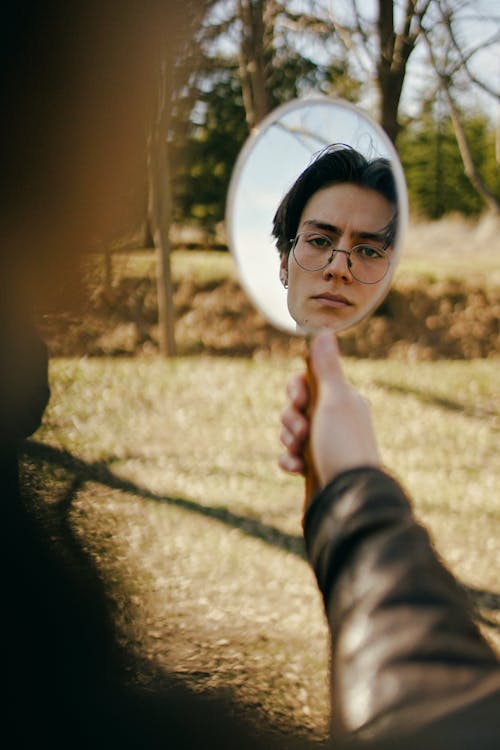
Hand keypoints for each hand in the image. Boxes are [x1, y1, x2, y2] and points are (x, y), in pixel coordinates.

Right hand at [279, 330, 379, 488]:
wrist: (348, 495)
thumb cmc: (344, 443)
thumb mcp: (335, 399)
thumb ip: (327, 366)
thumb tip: (324, 332)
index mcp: (343, 401)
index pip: (308, 382)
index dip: (296, 389)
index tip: (299, 399)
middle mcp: (334, 421)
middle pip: (295, 407)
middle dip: (290, 417)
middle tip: (301, 431)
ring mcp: (323, 445)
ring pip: (289, 432)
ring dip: (288, 440)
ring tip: (300, 451)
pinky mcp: (314, 468)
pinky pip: (289, 456)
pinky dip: (289, 461)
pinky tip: (298, 468)